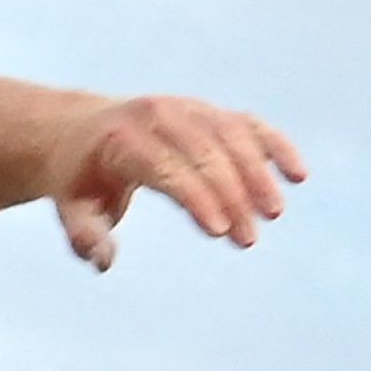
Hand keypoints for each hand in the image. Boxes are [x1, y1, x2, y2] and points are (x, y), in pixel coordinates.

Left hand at [45, 94, 308, 270]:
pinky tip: (298, 175)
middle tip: (247, 240)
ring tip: (273, 213)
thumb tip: (103, 261)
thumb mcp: (71, 208)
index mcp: (121, 140)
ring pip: (231, 135)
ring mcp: (187, 110)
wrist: (80, 131)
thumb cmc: (79, 179)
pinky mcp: (208, 113)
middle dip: (229, 195)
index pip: (166, 168)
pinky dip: (274, 145)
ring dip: (257, 173)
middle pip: (204, 153)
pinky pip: (247, 125)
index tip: (219, 232)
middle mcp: (157, 116)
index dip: (195, 197)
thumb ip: (85, 235)